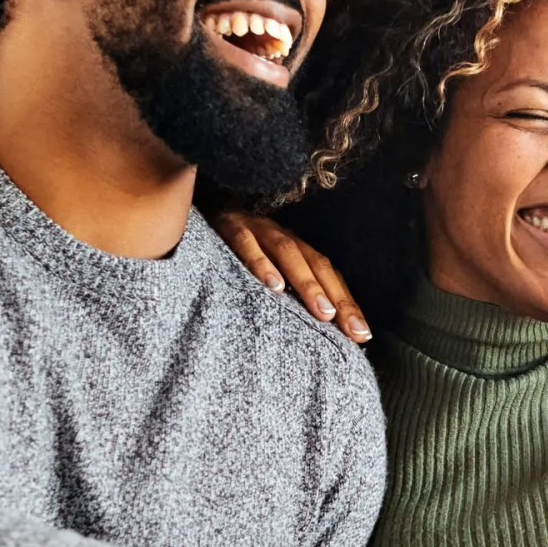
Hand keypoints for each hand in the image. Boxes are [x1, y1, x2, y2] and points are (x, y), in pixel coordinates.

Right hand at [212, 211, 371, 342]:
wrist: (185, 211)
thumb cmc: (227, 256)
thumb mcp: (260, 273)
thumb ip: (283, 296)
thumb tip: (313, 332)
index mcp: (292, 248)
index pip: (327, 274)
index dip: (346, 302)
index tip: (362, 335)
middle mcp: (280, 236)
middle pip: (316, 263)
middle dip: (336, 297)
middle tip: (349, 328)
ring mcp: (255, 228)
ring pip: (288, 252)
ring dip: (307, 282)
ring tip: (322, 312)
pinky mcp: (228, 225)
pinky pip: (246, 244)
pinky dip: (261, 263)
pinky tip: (272, 286)